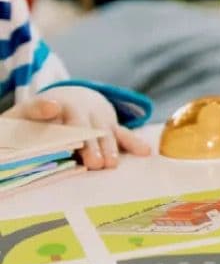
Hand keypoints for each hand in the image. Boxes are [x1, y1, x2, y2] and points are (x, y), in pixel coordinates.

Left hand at [4, 88, 149, 169]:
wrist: (73, 99)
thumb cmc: (44, 114)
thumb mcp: (31, 110)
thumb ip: (37, 110)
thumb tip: (51, 108)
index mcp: (61, 103)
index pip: (59, 112)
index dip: (58, 115)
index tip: (58, 116)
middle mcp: (83, 109)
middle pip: (85, 127)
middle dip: (90, 145)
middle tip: (93, 162)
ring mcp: (100, 119)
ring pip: (105, 133)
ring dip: (109, 148)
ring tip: (110, 164)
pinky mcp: (111, 128)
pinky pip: (123, 134)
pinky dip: (134, 143)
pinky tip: (145, 151)